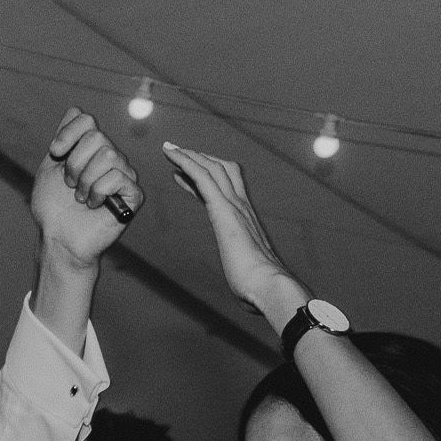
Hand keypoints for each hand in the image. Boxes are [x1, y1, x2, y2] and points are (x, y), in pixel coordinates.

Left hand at [32, 108, 140, 269]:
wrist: (59, 238)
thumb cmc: (53, 208)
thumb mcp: (49, 168)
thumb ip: (63, 140)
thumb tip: (75, 110)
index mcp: (91, 149)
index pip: (85, 119)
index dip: (67, 134)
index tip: (55, 154)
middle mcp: (111, 157)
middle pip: (97, 136)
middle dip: (75, 163)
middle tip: (70, 184)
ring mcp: (124, 175)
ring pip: (109, 156)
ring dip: (86, 180)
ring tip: (81, 197)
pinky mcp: (133, 195)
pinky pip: (118, 177)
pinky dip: (99, 192)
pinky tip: (95, 205)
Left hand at [162, 144, 305, 327]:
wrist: (271, 287)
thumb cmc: (261, 288)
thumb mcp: (250, 277)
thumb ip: (248, 275)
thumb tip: (249, 291)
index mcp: (247, 221)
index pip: (226, 190)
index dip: (206, 178)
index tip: (186, 174)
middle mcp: (242, 207)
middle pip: (220, 171)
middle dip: (198, 159)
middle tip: (176, 153)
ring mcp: (234, 206)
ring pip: (210, 168)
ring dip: (189, 156)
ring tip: (170, 149)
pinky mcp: (223, 210)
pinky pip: (202, 177)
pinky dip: (186, 162)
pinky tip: (172, 156)